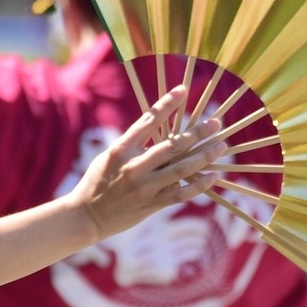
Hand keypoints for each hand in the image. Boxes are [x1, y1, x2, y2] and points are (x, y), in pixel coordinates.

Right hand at [68, 87, 226, 242]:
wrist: (86, 217)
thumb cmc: (97, 182)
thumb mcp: (109, 157)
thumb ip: (134, 146)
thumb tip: (162, 133)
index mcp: (121, 149)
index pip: (148, 121)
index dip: (167, 104)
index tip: (183, 90)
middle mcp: (134, 166)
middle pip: (173, 145)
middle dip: (197, 132)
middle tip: (215, 122)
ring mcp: (144, 187)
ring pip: (182, 168)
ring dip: (205, 156)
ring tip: (221, 145)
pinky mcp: (151, 205)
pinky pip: (181, 193)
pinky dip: (199, 185)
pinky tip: (213, 176)